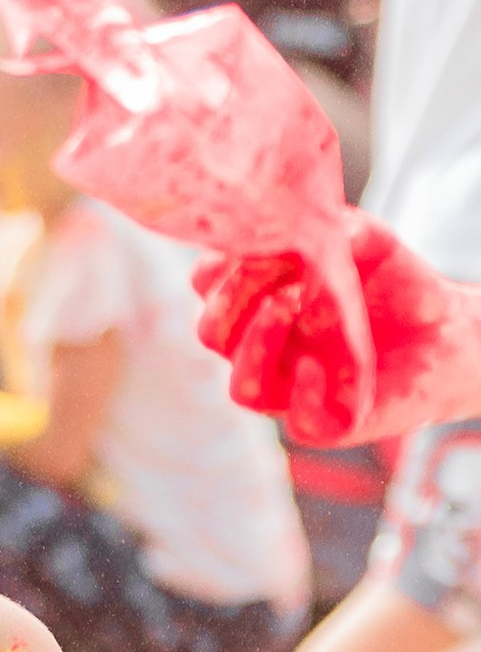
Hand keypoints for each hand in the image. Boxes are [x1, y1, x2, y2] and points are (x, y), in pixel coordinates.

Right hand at [197, 216, 472, 445]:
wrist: (445, 332)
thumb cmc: (395, 284)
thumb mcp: (372, 242)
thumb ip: (342, 228)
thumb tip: (310, 232)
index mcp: (258, 303)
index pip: (207, 285)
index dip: (220, 265)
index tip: (256, 242)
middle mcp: (263, 349)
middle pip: (211, 334)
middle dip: (231, 303)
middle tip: (272, 276)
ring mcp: (291, 389)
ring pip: (243, 389)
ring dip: (256, 348)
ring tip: (286, 307)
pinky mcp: (328, 423)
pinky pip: (298, 424)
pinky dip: (303, 394)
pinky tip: (319, 364)